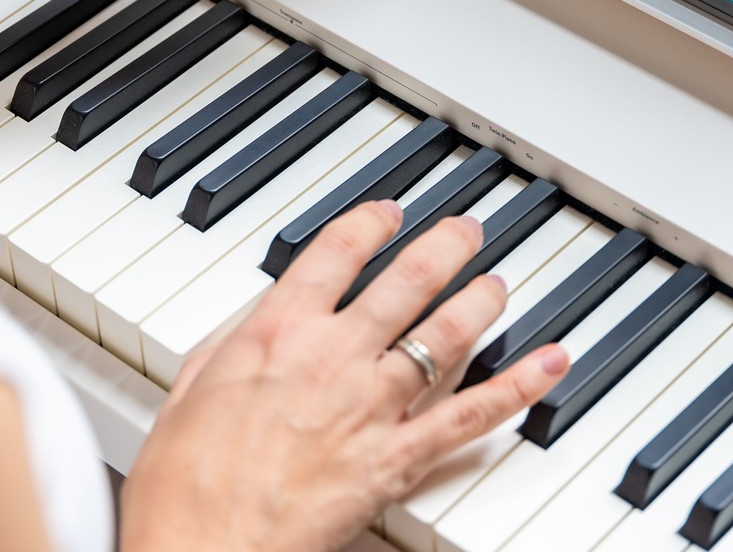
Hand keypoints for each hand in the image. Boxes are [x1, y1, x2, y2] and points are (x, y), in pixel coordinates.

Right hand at [117, 202, 571, 551]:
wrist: (203, 550)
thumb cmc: (184, 488)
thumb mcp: (188, 393)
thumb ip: (228, 350)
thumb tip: (250, 328)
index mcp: (277, 332)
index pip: (337, 252)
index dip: (370, 225)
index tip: (387, 215)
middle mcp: (333, 356)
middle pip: (406, 280)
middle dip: (444, 247)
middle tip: (465, 232)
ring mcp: (372, 405)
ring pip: (446, 333)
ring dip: (481, 299)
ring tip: (498, 283)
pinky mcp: (399, 459)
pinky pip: (472, 414)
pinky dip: (519, 385)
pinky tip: (548, 362)